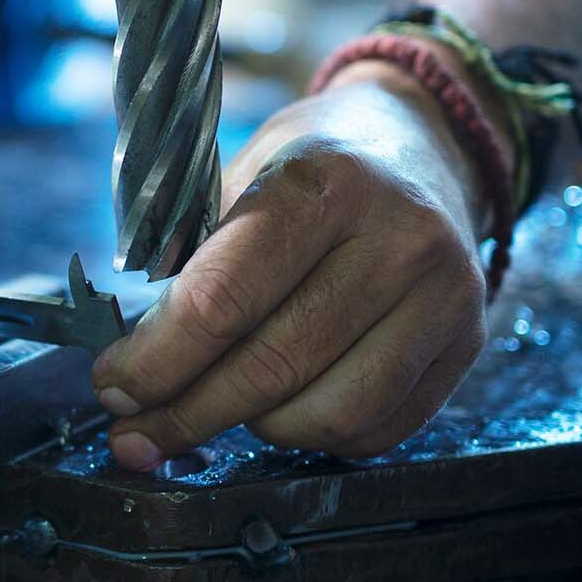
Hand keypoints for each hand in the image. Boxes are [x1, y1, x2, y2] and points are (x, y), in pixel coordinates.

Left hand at [91, 62, 493, 467]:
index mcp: (323, 183)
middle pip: (270, 367)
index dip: (156, 360)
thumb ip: (189, 257)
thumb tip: (130, 363)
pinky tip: (281, 409)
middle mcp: (396, 239)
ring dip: (253, 428)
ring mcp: (444, 296)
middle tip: (136, 432)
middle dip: (185, 412)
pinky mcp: (468, 343)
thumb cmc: (312, 167)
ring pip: (326, 414)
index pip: (222, 300)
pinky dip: (314, 436)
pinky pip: (376, 430)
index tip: (113, 384)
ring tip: (217, 406)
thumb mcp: (240, 173)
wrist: (425, 144)